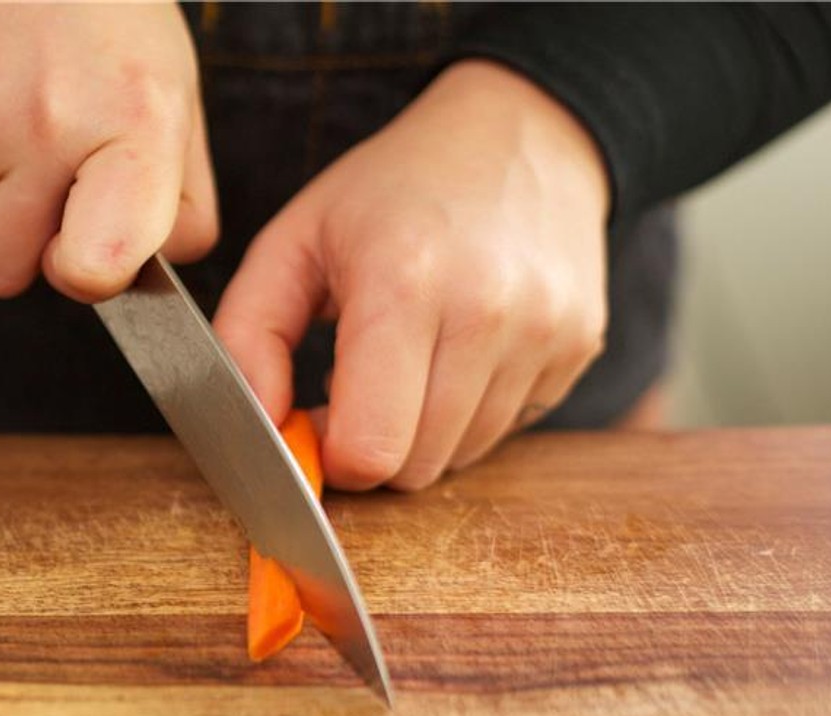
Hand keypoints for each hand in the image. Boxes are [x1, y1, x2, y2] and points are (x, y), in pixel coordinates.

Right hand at [0, 1, 217, 300]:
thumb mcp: (176, 103)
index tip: (89, 249)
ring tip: (12, 120)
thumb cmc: (110, 12)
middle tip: (45, 184)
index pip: (91, 270)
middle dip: (16, 245)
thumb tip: (150, 274)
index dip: (85, 275)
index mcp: (128, 131)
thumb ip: (178, 207)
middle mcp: (40, 125)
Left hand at [213, 59, 609, 490]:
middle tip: (357, 386)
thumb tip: (262, 425)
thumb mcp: (293, 240)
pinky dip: (471, 412)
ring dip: (422, 432)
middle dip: (373, 447)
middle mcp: (487, 311)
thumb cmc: (393, 189)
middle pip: (414, 467)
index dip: (329, 454)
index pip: (370, 449)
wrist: (524, 132)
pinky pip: (506, 431)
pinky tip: (459, 350)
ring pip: (461, 458)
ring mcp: (546, 332)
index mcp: (402, 282)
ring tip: (411, 359)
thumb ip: (250, 336)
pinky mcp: (580, 347)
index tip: (318, 415)